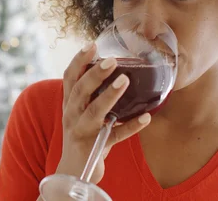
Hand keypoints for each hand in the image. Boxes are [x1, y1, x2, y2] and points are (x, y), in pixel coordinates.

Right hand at [55, 43, 151, 183]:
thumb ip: (92, 93)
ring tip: (125, 80)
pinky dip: (131, 127)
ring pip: (94, 112)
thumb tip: (117, 68)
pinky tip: (147, 117)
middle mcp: (72, 115)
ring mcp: (82, 131)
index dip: (79, 60)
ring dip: (110, 95)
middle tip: (112, 60)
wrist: (74, 172)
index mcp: (70, 103)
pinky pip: (115, 136)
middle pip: (81, 91)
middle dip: (95, 74)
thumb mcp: (81, 112)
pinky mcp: (95, 147)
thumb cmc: (83, 135)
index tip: (92, 45)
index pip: (70, 77)